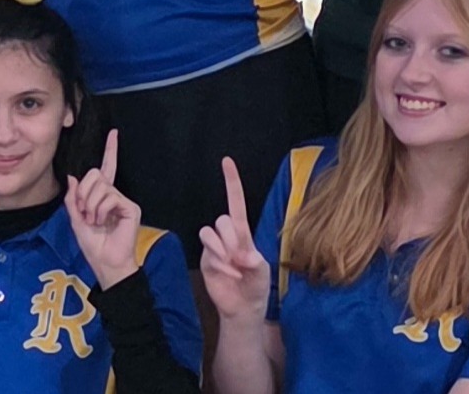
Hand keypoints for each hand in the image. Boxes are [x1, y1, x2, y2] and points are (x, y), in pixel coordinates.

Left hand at [64, 131, 141, 287]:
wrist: (105, 261)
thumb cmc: (92, 243)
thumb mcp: (75, 219)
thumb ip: (72, 198)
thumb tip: (73, 177)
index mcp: (102, 196)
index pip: (106, 168)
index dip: (110, 150)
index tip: (114, 133)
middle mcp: (114, 194)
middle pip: (96, 174)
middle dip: (84, 193)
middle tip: (85, 212)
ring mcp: (123, 200)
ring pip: (101, 186)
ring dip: (90, 205)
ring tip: (95, 220)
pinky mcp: (131, 207)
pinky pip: (110, 197)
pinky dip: (101, 210)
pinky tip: (103, 221)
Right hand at [196, 157, 269, 322]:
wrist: (242, 308)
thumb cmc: (256, 286)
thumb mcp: (262, 272)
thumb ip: (255, 261)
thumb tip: (244, 255)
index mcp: (243, 233)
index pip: (235, 202)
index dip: (231, 183)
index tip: (227, 161)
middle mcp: (227, 236)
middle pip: (222, 219)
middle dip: (231, 237)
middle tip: (239, 257)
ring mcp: (214, 247)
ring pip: (209, 231)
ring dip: (222, 248)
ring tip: (233, 265)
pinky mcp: (205, 259)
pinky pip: (207, 251)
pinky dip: (219, 262)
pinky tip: (228, 274)